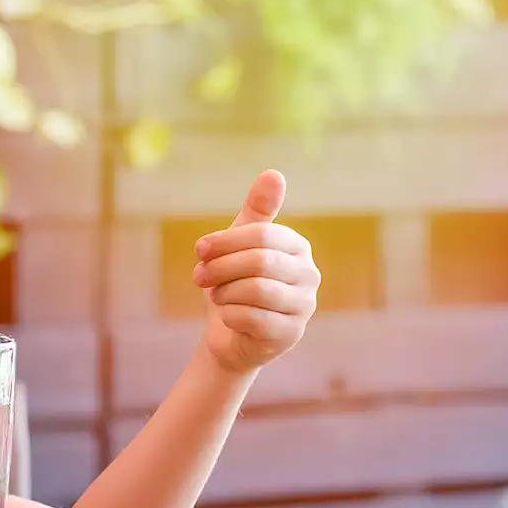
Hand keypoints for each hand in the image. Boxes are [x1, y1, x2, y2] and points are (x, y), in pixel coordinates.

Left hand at [193, 169, 319, 374]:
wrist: (231, 334)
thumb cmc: (236, 283)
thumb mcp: (239, 244)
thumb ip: (256, 212)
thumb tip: (274, 173)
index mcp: (297, 247)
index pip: (262, 235)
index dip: (224, 242)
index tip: (200, 250)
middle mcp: (309, 275)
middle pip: (259, 261)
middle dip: (220, 268)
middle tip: (198, 276)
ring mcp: (303, 306)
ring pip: (256, 290)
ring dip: (224, 293)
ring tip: (216, 295)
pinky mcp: (290, 334)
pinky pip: (252, 318)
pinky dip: (229, 315)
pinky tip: (227, 316)